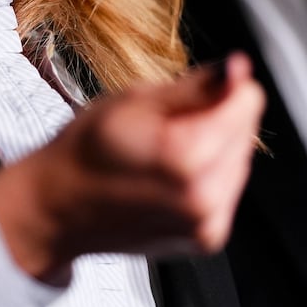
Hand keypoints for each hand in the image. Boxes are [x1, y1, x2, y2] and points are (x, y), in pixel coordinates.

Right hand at [0, 51, 264, 284]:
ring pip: (240, 160)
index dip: (228, 84)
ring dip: (217, 146)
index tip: (209, 80)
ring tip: (166, 149)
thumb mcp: (136, 100)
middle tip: (169, 121)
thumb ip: (197, 86)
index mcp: (186, 158)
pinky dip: (210, 175)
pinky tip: (173, 173)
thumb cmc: (86, 152)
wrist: (59, 208)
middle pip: (245, 132)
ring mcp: (207, 224)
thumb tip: (237, 68)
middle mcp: (204, 198)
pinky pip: (228, 190)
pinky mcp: (207, 238)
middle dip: (220, 117)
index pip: (247, 103)